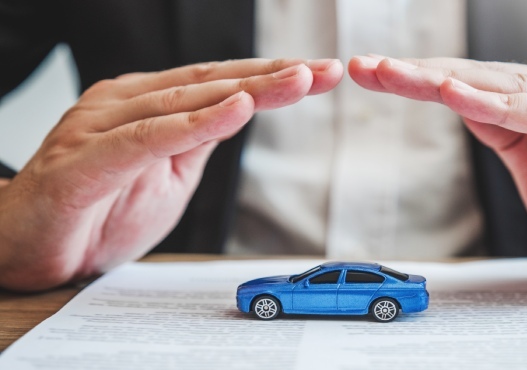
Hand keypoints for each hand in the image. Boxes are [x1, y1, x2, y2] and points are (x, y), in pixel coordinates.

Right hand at [0, 58, 342, 290]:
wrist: (26, 245)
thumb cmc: (97, 210)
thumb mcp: (168, 176)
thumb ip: (199, 142)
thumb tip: (241, 112)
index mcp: (145, 105)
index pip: (218, 83)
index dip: (271, 77)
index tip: (319, 73)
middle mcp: (124, 103)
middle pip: (210, 83)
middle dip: (272, 76)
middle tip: (323, 69)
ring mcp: (102, 126)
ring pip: (184, 100)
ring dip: (246, 90)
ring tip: (296, 80)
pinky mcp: (85, 161)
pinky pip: (148, 139)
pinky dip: (195, 124)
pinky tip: (236, 111)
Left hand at [349, 55, 526, 297]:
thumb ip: (510, 139)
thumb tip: (467, 107)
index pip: (473, 87)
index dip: (421, 79)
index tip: (372, 72)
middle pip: (484, 79)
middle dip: (421, 73)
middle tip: (368, 66)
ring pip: (514, 88)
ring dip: (452, 81)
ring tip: (401, 75)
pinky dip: (509, 107)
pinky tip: (466, 98)